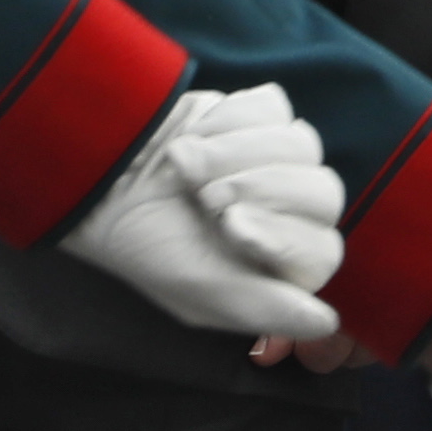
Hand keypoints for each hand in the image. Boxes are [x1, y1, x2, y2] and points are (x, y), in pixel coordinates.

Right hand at [57, 82, 344, 338]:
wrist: (103, 177)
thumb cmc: (147, 246)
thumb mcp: (199, 290)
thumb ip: (267, 309)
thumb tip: (328, 323)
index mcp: (282, 266)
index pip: (323, 249)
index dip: (281, 235)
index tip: (230, 227)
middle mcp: (289, 213)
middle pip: (325, 192)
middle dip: (260, 189)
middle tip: (206, 198)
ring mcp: (277, 160)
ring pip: (302, 144)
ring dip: (237, 153)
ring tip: (185, 164)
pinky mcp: (257, 116)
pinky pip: (273, 107)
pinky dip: (230, 119)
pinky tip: (196, 135)